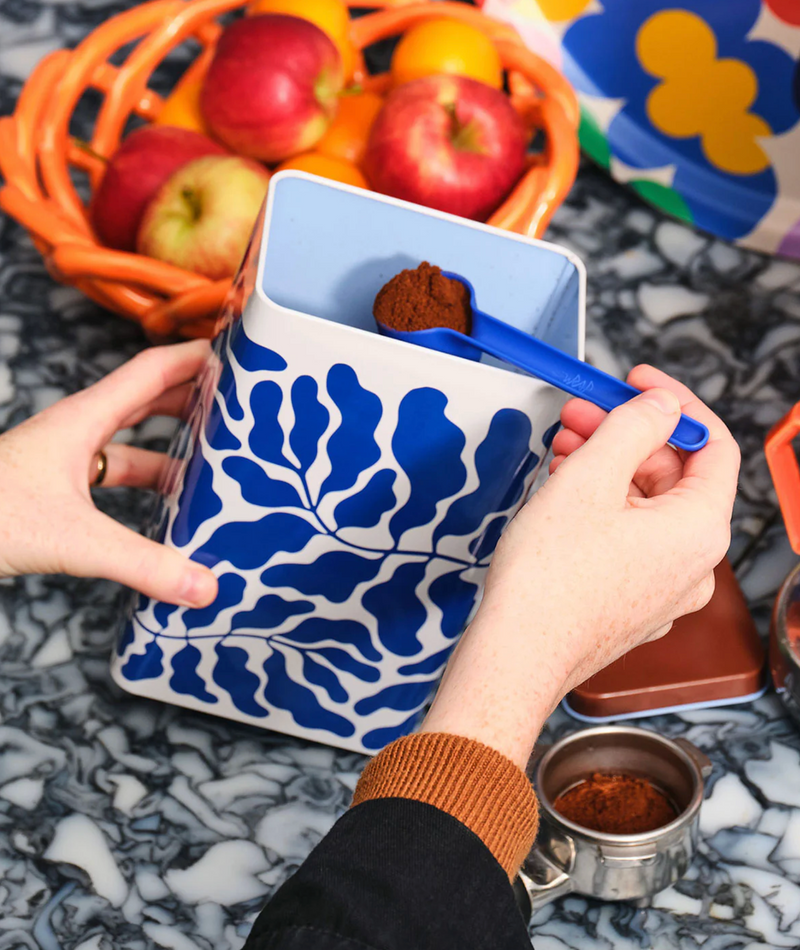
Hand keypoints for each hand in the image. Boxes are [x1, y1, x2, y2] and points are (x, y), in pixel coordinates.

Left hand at [0, 340, 217, 606]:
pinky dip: (146, 485)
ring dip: (174, 448)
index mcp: (83, 419)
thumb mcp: (74, 540)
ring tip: (218, 461)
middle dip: (195, 400)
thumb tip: (204, 585)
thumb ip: (143, 563)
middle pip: (148, 401)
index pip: (151, 370)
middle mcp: (77, 432)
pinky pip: (114, 477)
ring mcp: (66, 460)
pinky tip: (170, 507)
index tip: (238, 354)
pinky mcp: (58, 491)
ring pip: (133, 443)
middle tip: (241, 408)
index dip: (196, 357)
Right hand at [421, 366, 739, 767]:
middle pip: (672, 477)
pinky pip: (629, 541)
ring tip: (563, 451)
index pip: (713, 446)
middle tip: (581, 414)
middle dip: (625, 437)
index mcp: (698, 530)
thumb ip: (633, 427)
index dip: (676, 404)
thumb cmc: (549, 579)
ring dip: (608, 470)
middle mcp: (693, 565)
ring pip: (645, 508)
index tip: (638, 383)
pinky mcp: (632, 604)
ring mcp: (663, 590)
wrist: (516, 654)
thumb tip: (661, 405)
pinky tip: (564, 494)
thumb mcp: (591, 478)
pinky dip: (601, 509)